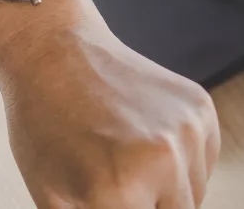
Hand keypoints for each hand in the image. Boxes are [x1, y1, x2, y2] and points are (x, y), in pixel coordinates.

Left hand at [0, 0, 220, 208]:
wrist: (53, 49)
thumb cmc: (41, 120)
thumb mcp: (50, 194)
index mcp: (116, 190)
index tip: (106, 201)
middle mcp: (162, 161)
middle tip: (114, 186)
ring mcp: (187, 132)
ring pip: (192, 198)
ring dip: (165, 193)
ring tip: (120, 159)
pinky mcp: (201, 110)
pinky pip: (202, 163)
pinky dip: (178, 163)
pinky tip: (139, 137)